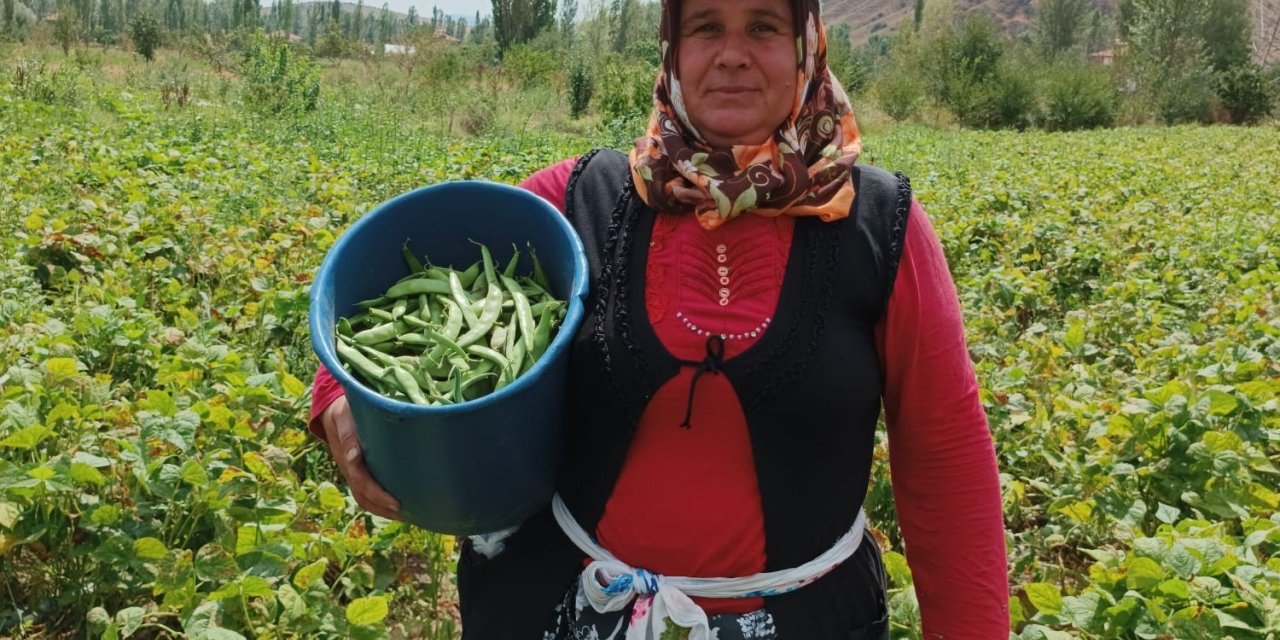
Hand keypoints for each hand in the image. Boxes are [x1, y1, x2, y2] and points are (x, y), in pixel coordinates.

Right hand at [320, 396, 400, 518]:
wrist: (333, 411)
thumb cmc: (344, 411)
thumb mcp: (344, 417)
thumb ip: (348, 435)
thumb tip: (353, 457)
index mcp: (346, 456)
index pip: (361, 482)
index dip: (378, 495)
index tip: (396, 503)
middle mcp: (348, 469)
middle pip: (363, 496)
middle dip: (383, 508)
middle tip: (407, 513)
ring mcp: (351, 472)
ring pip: (363, 498)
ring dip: (382, 510)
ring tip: (406, 515)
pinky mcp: (358, 472)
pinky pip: (365, 492)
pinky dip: (380, 503)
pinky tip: (398, 506)